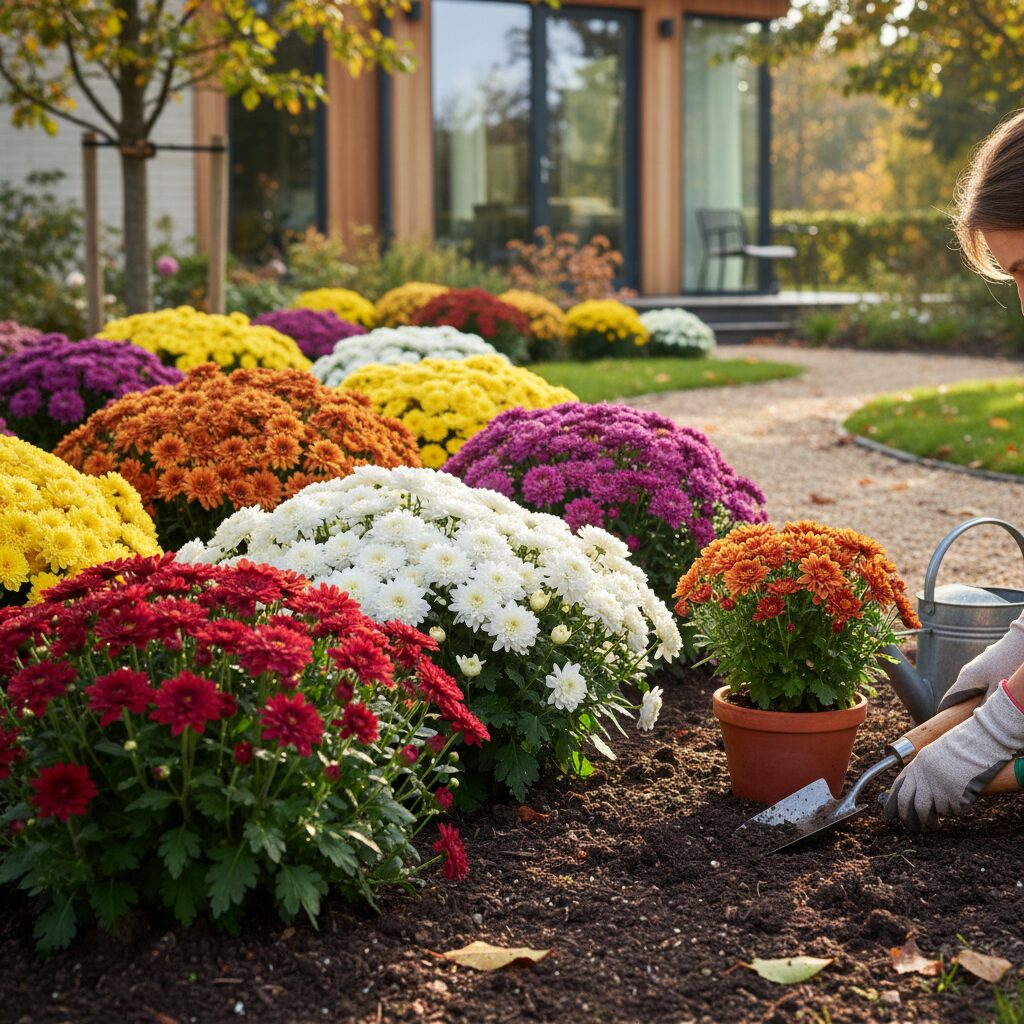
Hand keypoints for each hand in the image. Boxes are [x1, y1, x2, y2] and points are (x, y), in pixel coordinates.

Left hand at [883, 684, 1023, 830]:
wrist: (975, 745)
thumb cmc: (956, 752)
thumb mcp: (931, 759)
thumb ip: (920, 775)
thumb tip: (912, 798)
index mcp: (914, 768)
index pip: (897, 790)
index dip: (891, 806)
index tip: (887, 819)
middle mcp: (921, 778)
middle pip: (907, 804)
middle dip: (908, 820)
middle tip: (914, 829)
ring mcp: (936, 787)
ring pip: (926, 812)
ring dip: (929, 822)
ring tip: (934, 826)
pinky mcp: (952, 796)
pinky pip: (951, 810)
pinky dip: (954, 810)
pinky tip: (960, 801)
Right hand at [937, 612, 1023, 711]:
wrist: (1018, 640)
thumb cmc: (1008, 664)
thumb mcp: (999, 689)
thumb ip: (987, 705)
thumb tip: (976, 718)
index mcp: (965, 679)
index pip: (949, 699)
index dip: (946, 712)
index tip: (944, 724)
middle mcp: (967, 672)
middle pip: (961, 694)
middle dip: (964, 707)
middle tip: (969, 721)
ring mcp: (976, 666)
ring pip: (972, 687)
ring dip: (977, 698)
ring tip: (985, 708)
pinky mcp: (986, 664)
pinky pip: (981, 681)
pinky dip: (985, 690)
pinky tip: (998, 692)